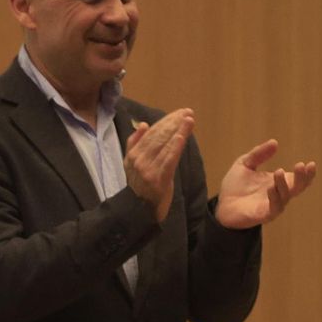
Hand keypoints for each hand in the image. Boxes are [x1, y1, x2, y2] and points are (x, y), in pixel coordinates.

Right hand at [124, 108, 194, 222]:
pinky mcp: (159, 179)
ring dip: (178, 130)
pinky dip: (175, 146)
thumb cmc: (140, 186)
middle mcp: (138, 160)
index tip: (179, 113)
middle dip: (174, 122)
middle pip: (158, 136)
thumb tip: (144, 125)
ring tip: (189, 119)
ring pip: (164, 145)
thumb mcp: (132, 164)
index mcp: (132, 155)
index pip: (150, 133)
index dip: (165, 121)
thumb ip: (135, 144)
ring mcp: (148, 169)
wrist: (140, 210)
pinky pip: (168, 159)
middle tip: (187, 112)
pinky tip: (182, 136)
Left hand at [214, 139, 316, 228]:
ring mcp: (273, 205)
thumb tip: (274, 142)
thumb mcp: (244, 164)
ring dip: (284, 184)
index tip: (310, 163)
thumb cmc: (235, 187)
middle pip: (298, 187)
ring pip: (286, 196)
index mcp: (278, 182)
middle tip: (301, 166)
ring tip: (278, 171)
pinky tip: (270, 188)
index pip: (299, 178)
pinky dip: (275, 198)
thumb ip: (258, 154)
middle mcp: (279, 194)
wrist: (220, 206)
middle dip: (303, 177)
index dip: (307, 173)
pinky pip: (274, 208)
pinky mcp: (264, 215)